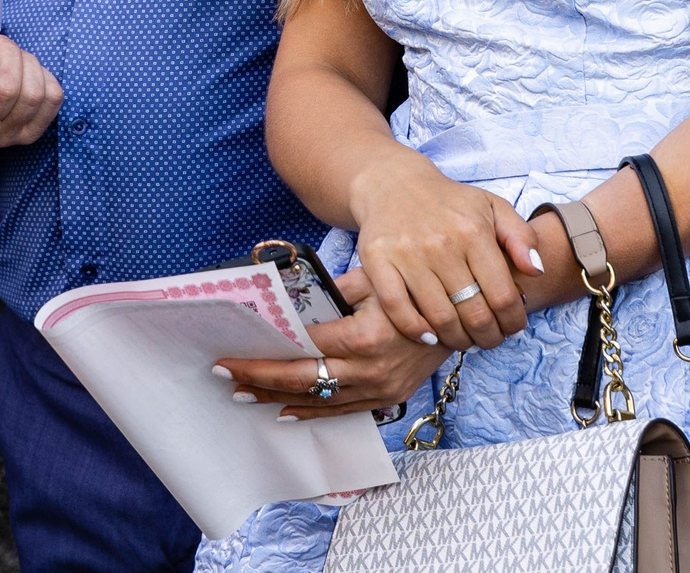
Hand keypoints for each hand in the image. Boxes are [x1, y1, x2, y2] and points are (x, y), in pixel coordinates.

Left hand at [216, 285, 452, 420]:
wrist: (463, 313)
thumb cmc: (416, 286)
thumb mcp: (375, 277)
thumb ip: (334, 290)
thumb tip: (291, 299)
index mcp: (367, 336)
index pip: (301, 349)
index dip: (264, 354)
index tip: (233, 353)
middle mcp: (372, 369)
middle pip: (303, 381)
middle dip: (260, 378)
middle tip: (226, 376)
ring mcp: (381, 389)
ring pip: (319, 401)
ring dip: (278, 398)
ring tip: (244, 394)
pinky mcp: (388, 398)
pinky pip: (342, 411)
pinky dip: (311, 412)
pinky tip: (284, 411)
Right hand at [348, 154, 544, 352]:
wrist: (394, 183)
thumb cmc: (449, 202)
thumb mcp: (493, 207)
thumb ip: (521, 237)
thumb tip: (538, 271)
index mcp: (474, 231)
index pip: (503, 295)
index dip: (513, 321)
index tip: (513, 328)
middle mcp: (441, 244)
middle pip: (473, 313)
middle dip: (487, 337)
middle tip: (489, 340)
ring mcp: (407, 255)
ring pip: (439, 318)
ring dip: (456, 340)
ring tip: (464, 340)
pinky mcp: (378, 262)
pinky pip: (398, 309)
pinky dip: (415, 330)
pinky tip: (430, 336)